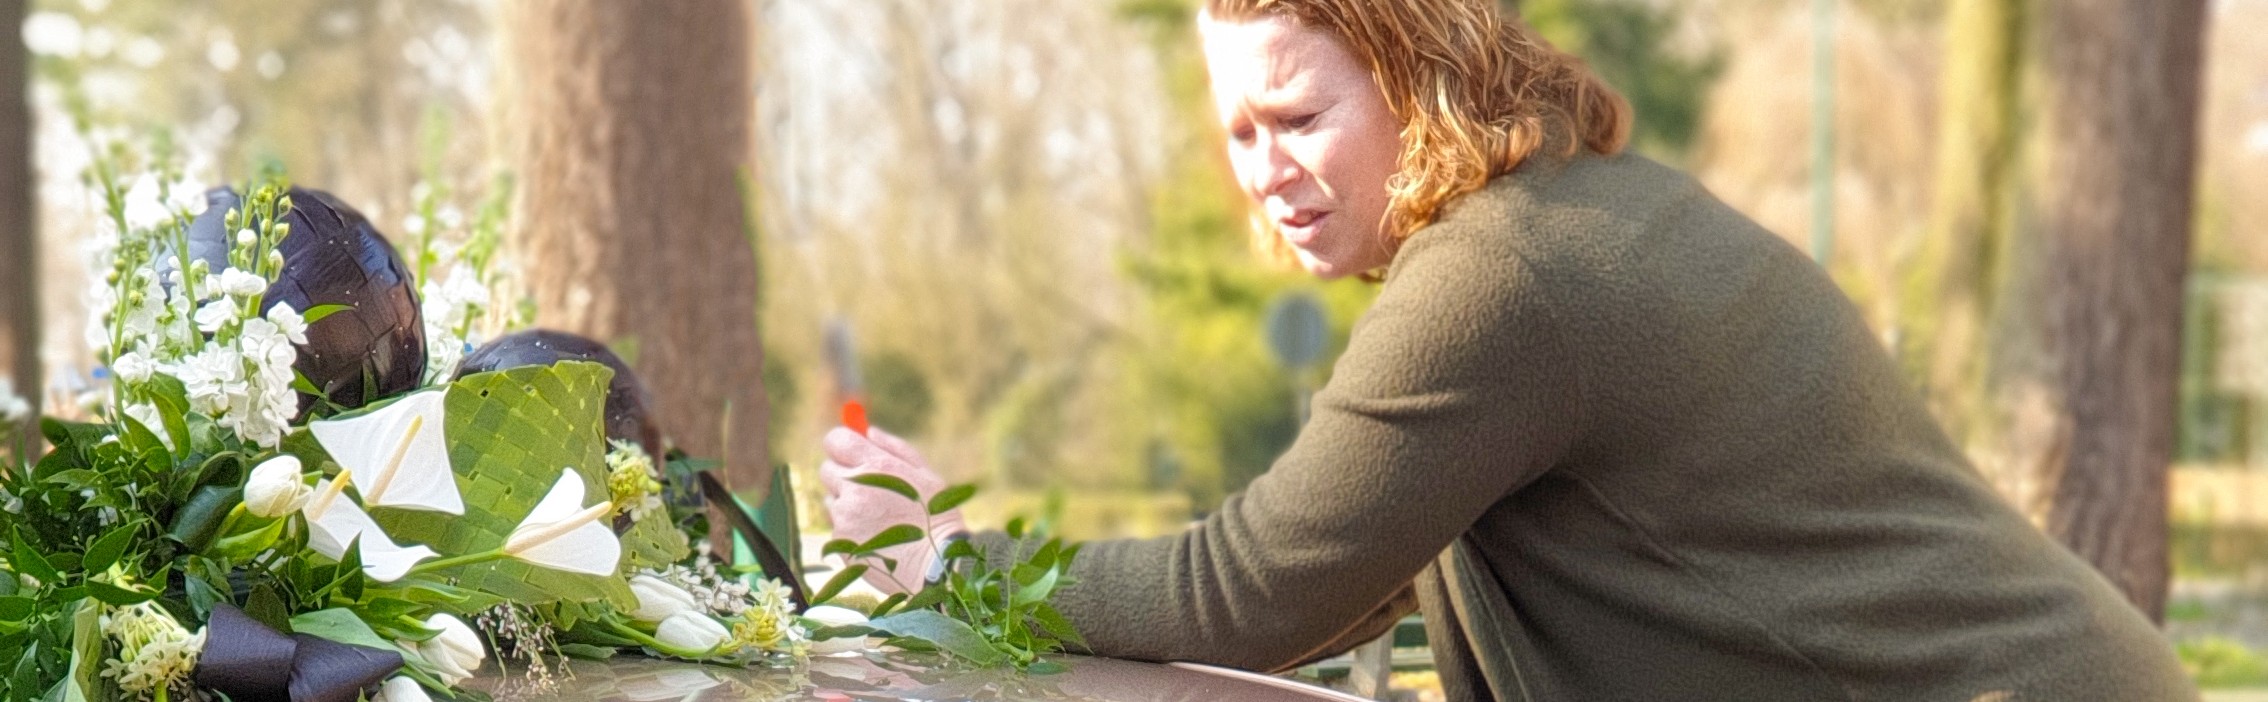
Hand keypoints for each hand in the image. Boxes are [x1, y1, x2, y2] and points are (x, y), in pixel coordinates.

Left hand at [820, 425, 966, 593]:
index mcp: (876, 466)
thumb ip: (894, 448)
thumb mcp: (925, 474)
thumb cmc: (936, 517)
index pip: (836, 440)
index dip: (841, 444)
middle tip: (869, 488)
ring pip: (832, 500)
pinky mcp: (840, 542)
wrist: (935, 566)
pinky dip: (851, 529)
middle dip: (843, 474)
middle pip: (827, 469)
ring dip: (847, 504)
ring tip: (878, 518)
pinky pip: (837, 527)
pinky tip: (877, 536)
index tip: (850, 451)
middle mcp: (855, 489)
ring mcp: (845, 518)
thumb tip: (868, 432)